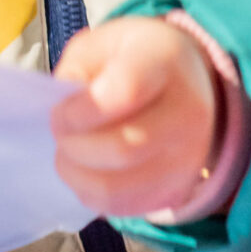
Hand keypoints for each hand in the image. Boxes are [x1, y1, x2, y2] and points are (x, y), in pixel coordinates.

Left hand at [50, 17, 221, 215]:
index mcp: (165, 62)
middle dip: (74, 146)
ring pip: (119, 188)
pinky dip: (94, 196)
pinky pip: (125, 208)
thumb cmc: (136, 58)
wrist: (190, 84)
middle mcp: (187, 112)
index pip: (126, 91)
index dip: (81, 110)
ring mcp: (189, 158)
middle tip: (60, 135)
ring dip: (78, 177)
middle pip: (123, 148)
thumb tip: (61, 109)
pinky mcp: (179, 190)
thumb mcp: (102, 43)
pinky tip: (87, 173)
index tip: (60, 112)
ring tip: (68, 157)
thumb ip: (77, 69)